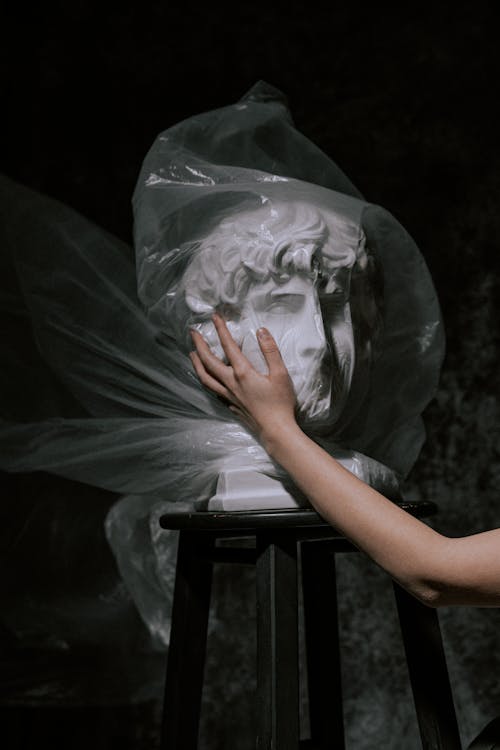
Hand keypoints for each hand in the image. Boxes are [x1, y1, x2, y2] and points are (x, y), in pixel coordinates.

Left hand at [189, 313, 297, 440]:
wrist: (275, 431)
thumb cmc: (281, 403)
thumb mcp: (280, 374)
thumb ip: (270, 351)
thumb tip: (261, 331)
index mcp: (242, 373)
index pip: (229, 346)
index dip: (221, 330)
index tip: (214, 317)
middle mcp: (230, 383)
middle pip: (208, 361)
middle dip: (199, 345)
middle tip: (193, 333)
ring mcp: (228, 396)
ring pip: (205, 377)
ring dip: (197, 364)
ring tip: (191, 354)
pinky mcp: (230, 405)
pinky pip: (212, 390)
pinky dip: (205, 380)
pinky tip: (206, 378)